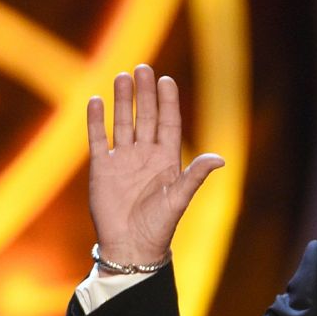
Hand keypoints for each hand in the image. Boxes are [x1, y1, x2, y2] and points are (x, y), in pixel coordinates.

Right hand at [86, 64, 224, 268]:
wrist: (131, 247)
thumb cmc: (159, 226)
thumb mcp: (179, 199)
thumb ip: (195, 176)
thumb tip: (221, 159)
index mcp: (167, 160)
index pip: (168, 123)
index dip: (167, 102)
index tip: (166, 80)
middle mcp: (145, 155)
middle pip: (145, 117)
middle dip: (144, 93)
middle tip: (143, 68)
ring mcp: (122, 160)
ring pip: (122, 123)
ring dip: (122, 101)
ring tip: (122, 77)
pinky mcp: (102, 168)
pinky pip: (98, 139)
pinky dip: (95, 121)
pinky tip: (96, 101)